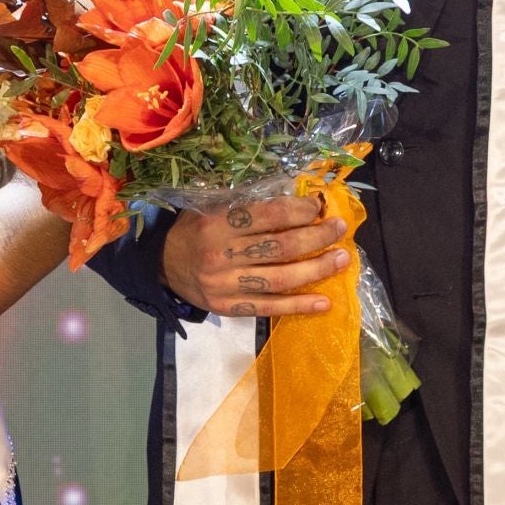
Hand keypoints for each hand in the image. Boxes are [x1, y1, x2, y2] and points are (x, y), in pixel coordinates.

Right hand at [161, 195, 351, 317]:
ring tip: (342, 260)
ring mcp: (226, 285)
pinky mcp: (229, 308)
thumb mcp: (209, 206)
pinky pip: (270, 308)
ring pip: (280, 279)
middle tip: (340, 228)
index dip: (299, 210)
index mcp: (216, 224)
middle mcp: (221, 256)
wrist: (161, 266)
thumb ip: (245, 203)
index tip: (319, 206)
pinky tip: (324, 302)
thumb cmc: (192, 230)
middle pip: (280, 247)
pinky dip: (299, 305)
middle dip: (316, 237)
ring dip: (316, 269)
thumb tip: (294, 195)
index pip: (268, 215)